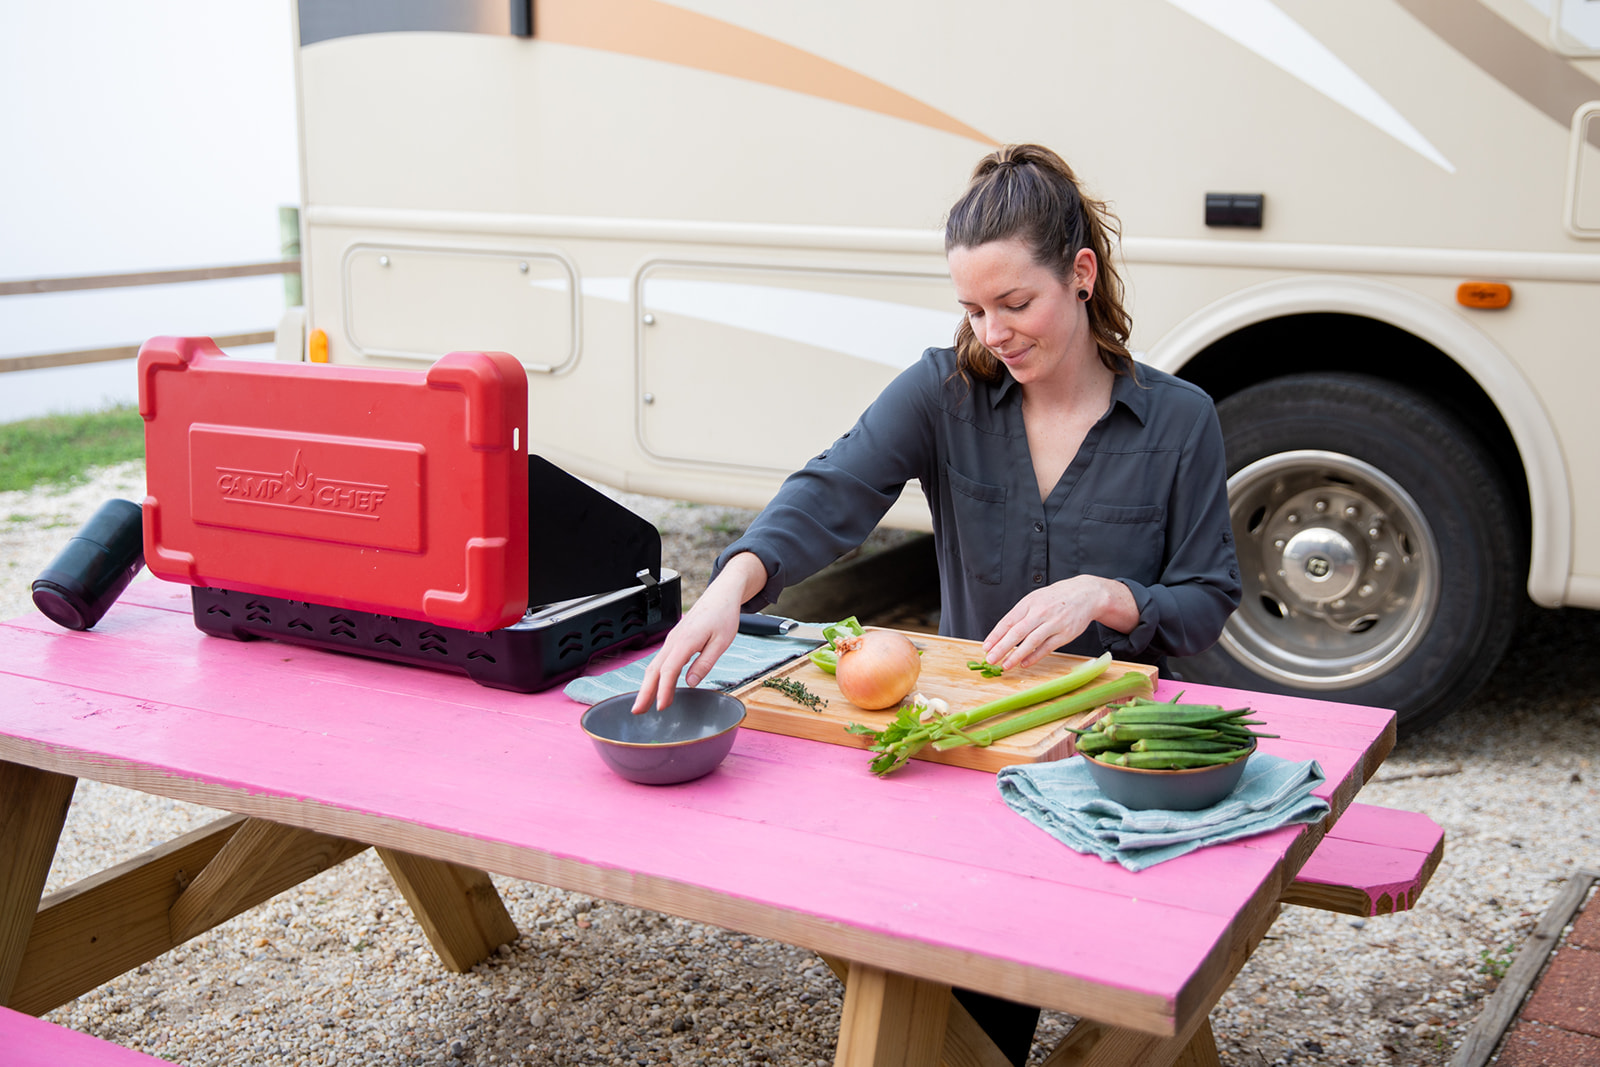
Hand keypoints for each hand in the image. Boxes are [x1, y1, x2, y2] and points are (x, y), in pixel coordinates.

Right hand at [629, 553, 767, 713]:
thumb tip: (691, 683)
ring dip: (647, 685)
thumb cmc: (723, 616)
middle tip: (638, 711)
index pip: (669, 671)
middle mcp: (674, 641)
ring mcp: (672, 640)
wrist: (722, 596)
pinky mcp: (675, 640)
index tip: (661, 707)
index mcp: (685, 641)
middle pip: (654, 670)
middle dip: (644, 692)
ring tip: (643, 704)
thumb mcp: (721, 642)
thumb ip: (704, 663)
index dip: (663, 691)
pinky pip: (660, 660)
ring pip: (654, 665)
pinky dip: (655, 676)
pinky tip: (656, 686)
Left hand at [980, 575, 1137, 671]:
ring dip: (1016, 655)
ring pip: (1031, 642)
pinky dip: (1034, 657)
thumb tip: (1001, 634)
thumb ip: (1020, 614)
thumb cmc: (1056, 598)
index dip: (995, 635)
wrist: (1085, 594)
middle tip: (991, 659)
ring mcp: (1054, 623)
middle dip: (1001, 647)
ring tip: (1005, 665)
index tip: (986, 647)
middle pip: (1017, 633)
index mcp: (1029, 602)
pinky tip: (1024, 664)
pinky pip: (1047, 648)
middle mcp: (1040, 612)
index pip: (1008, 621)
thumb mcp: (1035, 599)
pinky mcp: (1065, 634)